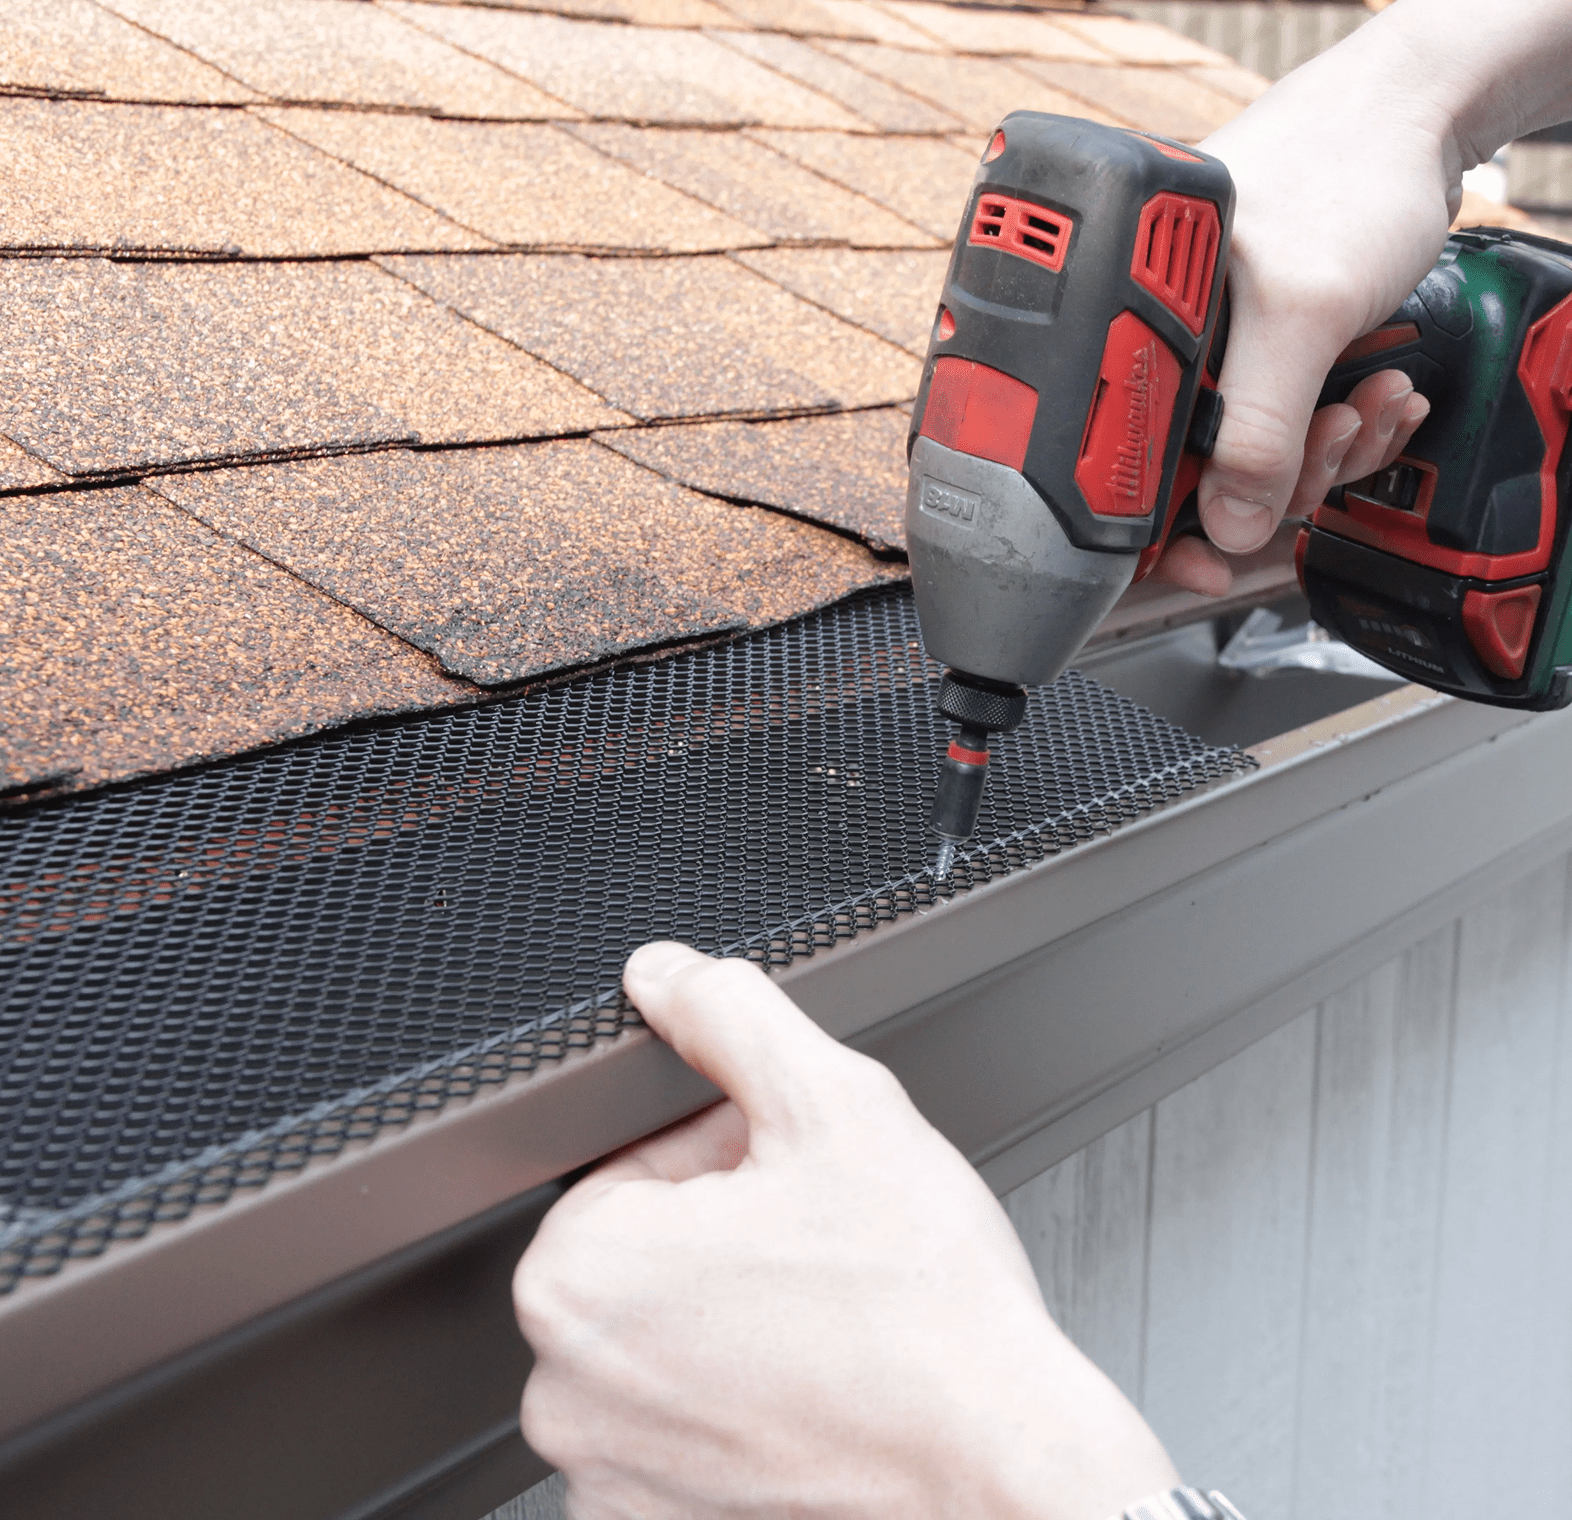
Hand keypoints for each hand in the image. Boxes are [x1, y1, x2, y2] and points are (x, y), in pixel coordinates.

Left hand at [514, 942, 1177, 1519]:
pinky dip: (737, 1408)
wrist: (1004, 1470)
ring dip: (733, 1320)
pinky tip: (812, 1393)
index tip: (792, 1186)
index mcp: (579, 1272)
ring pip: (666, 1345)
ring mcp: (608, 1476)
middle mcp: (565, 1389)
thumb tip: (662, 975)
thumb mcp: (833, 1105)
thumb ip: (728, 1015)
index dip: (725, 1156)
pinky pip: (683, 1431)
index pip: (632, 1164)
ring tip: (826, 1326)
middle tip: (820, 1256)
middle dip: (726, 1236)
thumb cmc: (927, 1314)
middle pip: (645, 1258)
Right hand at [1154, 21, 1450, 595]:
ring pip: (1251, 458)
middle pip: (1196, 473)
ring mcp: (1214, 351)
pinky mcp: (1263, 354)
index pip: (1116, 460)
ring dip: (1325, 451)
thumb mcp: (1301, 314)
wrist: (1415, 119)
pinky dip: (1339, 427)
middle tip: (1328, 442)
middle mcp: (1163, 344)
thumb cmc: (1343, 172)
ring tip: (1366, 402)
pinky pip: (1288, 427)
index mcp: (1130, 326)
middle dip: (1281, 477)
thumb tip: (1230, 525)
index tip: (1204, 567)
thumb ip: (1260, 432)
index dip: (1161, 529)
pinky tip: (1371, 393)